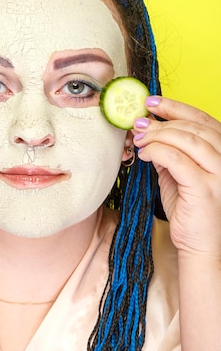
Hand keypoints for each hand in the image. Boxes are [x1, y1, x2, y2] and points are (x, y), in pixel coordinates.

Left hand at [133, 96, 220, 257]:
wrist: (202, 247)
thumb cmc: (192, 212)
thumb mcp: (180, 176)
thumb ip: (171, 154)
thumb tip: (150, 133)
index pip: (203, 120)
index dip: (176, 107)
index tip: (152, 103)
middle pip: (194, 127)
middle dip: (162, 122)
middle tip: (139, 124)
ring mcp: (220, 174)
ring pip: (187, 140)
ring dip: (158, 135)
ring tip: (139, 138)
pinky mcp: (205, 188)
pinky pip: (177, 160)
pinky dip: (157, 151)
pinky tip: (145, 154)